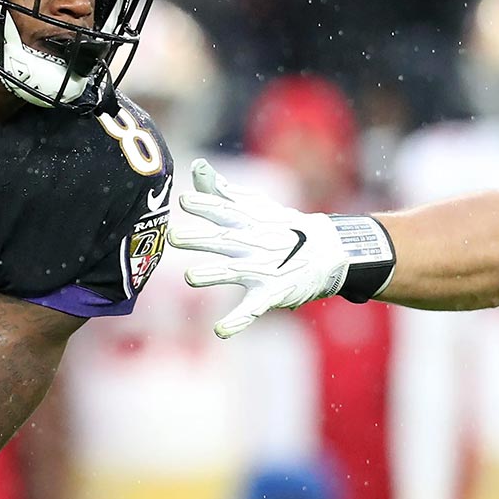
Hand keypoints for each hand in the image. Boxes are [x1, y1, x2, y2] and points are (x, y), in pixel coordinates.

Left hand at [167, 158, 350, 337]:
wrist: (324, 251)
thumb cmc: (278, 227)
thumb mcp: (253, 206)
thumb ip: (221, 190)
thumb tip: (198, 166)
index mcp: (245, 223)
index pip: (222, 211)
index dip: (203, 205)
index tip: (183, 200)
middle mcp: (250, 244)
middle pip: (221, 240)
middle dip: (198, 238)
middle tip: (173, 236)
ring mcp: (261, 269)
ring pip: (233, 272)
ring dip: (212, 274)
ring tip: (190, 277)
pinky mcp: (270, 293)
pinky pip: (251, 309)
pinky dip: (236, 321)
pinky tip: (220, 331)